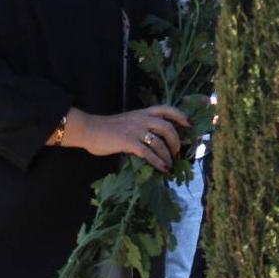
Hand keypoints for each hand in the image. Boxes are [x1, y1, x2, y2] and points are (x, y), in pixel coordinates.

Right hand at [63, 106, 190, 172]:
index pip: (166, 109)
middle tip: (177, 152)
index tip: (188, 124)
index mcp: (142, 113)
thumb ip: (142, 126)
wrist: (89, 129)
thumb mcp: (128, 122)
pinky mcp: (128, 142)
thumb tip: (156, 140)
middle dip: (176, 141)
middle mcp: (141, 119)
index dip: (180, 115)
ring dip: (168, 155)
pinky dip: (158, 161)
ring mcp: (135, 130)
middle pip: (167, 127)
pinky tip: (162, 168)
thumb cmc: (108, 128)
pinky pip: (148, 153)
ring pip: (160, 141)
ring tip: (170, 164)